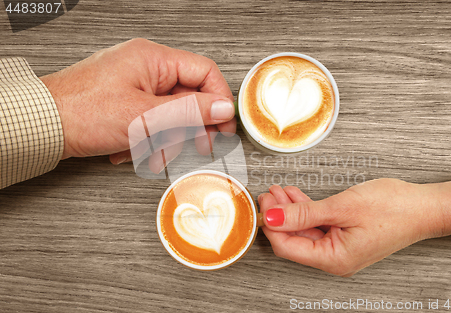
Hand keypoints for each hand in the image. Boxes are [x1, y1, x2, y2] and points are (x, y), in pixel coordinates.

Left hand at [40, 38, 235, 165]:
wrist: (41, 125)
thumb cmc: (81, 113)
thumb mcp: (145, 116)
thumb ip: (189, 111)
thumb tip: (223, 107)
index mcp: (153, 59)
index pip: (204, 72)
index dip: (219, 101)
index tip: (223, 126)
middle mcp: (146, 67)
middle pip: (188, 96)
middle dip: (190, 127)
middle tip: (197, 146)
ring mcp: (135, 84)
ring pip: (169, 113)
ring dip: (164, 139)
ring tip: (150, 154)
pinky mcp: (125, 101)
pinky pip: (150, 120)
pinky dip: (146, 139)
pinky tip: (130, 150)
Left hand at [258, 178, 450, 275]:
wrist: (425, 207)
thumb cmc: (393, 208)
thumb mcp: (341, 207)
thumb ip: (304, 213)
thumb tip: (273, 217)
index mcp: (334, 259)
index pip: (287, 247)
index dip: (272, 224)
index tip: (265, 203)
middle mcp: (335, 259)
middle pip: (294, 239)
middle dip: (279, 215)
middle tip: (270, 193)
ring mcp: (341, 249)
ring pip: (304, 231)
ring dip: (291, 211)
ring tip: (280, 192)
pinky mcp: (345, 237)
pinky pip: (318, 226)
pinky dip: (306, 211)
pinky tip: (296, 197)